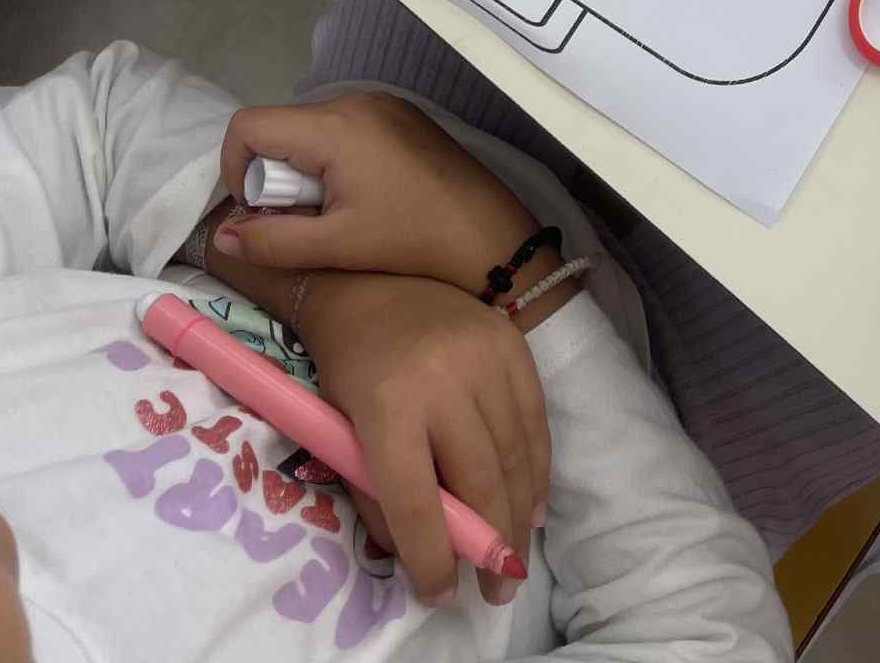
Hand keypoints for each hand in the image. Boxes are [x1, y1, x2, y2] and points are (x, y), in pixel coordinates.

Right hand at [216, 93, 544, 294]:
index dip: (234, 166)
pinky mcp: (401, 114)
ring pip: (312, 128)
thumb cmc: (410, 240)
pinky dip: (335, 159)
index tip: (254, 209)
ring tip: (336, 213)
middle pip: (281, 126)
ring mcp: (381, 103)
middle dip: (275, 175)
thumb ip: (272, 241)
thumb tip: (222, 234)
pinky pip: (344, 127)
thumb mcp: (336, 247)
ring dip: (306, 169)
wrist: (488, 233)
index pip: (249, 125)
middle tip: (303, 219)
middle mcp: (353, 102)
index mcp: (333, 127)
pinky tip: (363, 197)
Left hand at [298, 272, 548, 607]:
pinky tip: (532, 504)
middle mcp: (442, 378)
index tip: (442, 594)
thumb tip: (424, 559)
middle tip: (496, 590)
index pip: (415, 501)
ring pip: (516, 454)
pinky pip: (535, 419)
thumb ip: (378, 499)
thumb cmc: (348, 369)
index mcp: (386, 404)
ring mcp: (483, 355)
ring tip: (515, 557)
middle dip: (490, 547)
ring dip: (520, 515)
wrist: (369, 285)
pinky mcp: (512, 342)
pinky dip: (537, 469)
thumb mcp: (341, 437)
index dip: (431, 556)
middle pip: (479, 480)